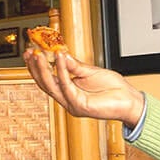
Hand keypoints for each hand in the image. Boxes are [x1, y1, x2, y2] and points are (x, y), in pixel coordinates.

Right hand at [24, 48, 145, 127]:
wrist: (129, 100)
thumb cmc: (113, 89)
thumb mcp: (89, 72)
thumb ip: (73, 65)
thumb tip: (59, 54)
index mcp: (69, 93)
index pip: (47, 80)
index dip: (37, 67)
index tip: (30, 53)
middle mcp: (68, 100)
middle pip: (45, 84)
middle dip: (35, 68)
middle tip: (30, 53)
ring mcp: (72, 104)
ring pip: (52, 86)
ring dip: (44, 69)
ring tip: (39, 54)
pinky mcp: (79, 106)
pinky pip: (67, 86)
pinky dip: (62, 71)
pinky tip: (59, 58)